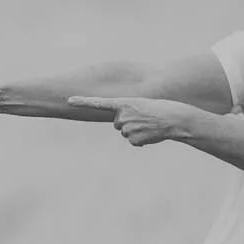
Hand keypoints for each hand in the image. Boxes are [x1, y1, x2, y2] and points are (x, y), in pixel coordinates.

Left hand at [67, 95, 200, 146]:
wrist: (175, 119)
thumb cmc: (160, 109)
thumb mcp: (141, 105)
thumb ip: (127, 112)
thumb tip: (120, 126)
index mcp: (123, 102)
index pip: (98, 102)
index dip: (82, 102)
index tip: (68, 100)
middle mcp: (122, 115)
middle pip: (117, 123)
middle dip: (128, 122)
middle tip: (144, 118)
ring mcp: (126, 128)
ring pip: (125, 133)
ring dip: (137, 131)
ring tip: (150, 125)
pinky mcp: (133, 139)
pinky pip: (133, 142)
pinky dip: (142, 140)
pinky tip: (151, 133)